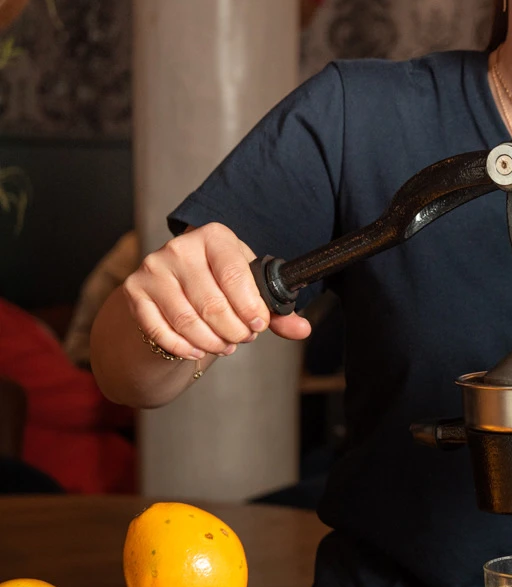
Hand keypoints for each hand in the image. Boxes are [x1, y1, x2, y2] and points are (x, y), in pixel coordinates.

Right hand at [122, 223, 311, 360]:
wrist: (177, 283)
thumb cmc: (222, 283)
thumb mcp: (251, 288)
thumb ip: (277, 310)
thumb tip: (302, 330)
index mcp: (214, 236)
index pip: (234, 275)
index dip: (250, 307)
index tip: (259, 324)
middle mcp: (179, 248)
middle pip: (212, 304)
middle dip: (234, 330)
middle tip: (243, 338)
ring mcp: (153, 268)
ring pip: (188, 321)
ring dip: (212, 342)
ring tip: (225, 345)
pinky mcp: (135, 291)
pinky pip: (161, 331)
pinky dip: (184, 348)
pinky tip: (198, 350)